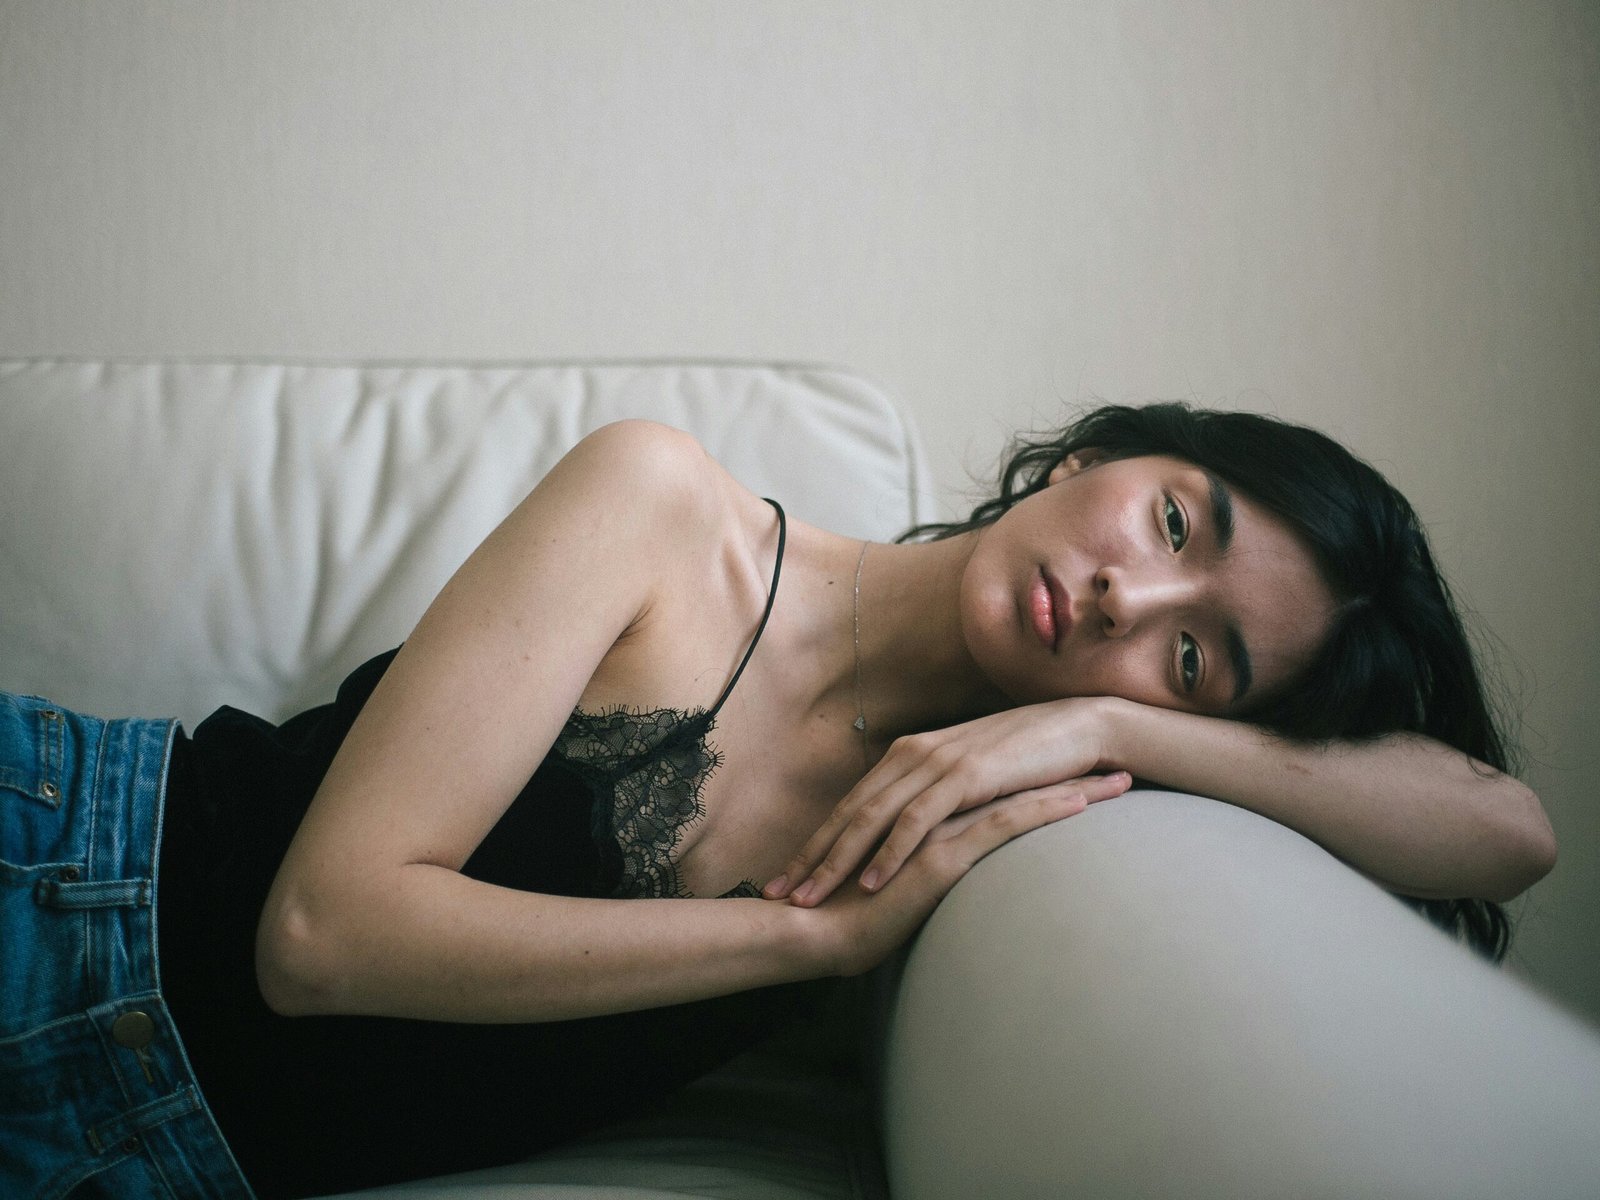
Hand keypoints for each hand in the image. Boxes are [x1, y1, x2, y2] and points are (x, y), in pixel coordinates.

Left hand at [765, 697, 1129, 907]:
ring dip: (837, 862)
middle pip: (850, 813)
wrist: (1077, 727)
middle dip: (811, 857)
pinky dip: (891, 851)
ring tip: (809, 898)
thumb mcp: (971, 779)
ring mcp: (937, 763)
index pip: (853, 806)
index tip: (789, 879)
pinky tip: (872, 882)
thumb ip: (938, 800)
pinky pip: (918, 819)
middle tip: (779, 896)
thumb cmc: (1029, 758)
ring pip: (872, 818)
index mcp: (910, 755)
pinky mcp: (966, 776)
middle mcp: (914, 755)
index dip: (818, 843)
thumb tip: (914, 836)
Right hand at [804, 783, 1121, 975]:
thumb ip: (929, 869)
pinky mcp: (941, 853)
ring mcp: (937, 826)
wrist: (818, 933)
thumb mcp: (902, 888)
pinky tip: (1082, 803)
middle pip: (1017, 781)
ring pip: (1018, 795)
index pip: (997, 787)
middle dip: (1071, 771)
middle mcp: (934, 808)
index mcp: (927, 813)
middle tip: (1119, 766)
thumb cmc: (852, 919)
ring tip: (1121, 781)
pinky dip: (1043, 809)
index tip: (1085, 773)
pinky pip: (1002, 823)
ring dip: (1073, 786)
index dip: (1042, 778)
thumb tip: (960, 879)